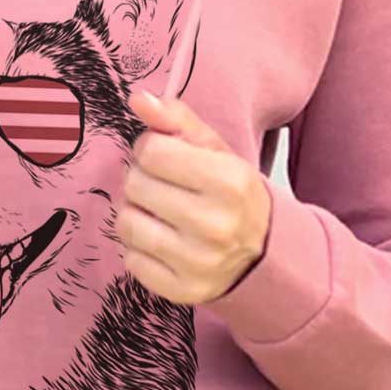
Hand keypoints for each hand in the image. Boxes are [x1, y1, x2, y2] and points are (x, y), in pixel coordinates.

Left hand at [118, 88, 272, 305]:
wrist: (264, 253)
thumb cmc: (231, 193)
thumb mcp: (215, 150)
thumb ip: (176, 120)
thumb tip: (138, 99)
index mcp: (229, 182)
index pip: (152, 151)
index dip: (152, 149)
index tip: (166, 158)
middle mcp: (216, 225)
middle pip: (135, 184)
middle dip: (142, 179)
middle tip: (162, 187)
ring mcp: (199, 263)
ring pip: (126, 222)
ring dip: (135, 213)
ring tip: (158, 213)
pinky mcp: (183, 290)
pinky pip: (130, 260)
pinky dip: (139, 249)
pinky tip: (162, 241)